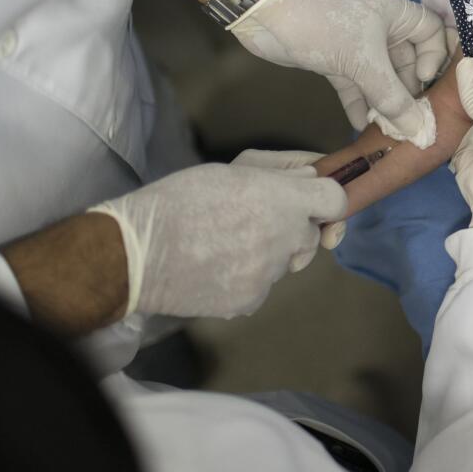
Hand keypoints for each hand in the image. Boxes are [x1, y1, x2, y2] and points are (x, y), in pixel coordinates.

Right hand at [91, 157, 345, 318]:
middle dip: (291, 227)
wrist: (137, 254)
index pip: (335, 201)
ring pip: (284, 262)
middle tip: (252, 219)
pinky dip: (246, 277)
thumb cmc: (180, 200)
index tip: (313, 201)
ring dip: (268, 253)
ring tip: (226, 242)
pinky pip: (261, 286)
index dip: (326, 199)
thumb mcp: (231, 170)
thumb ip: (280, 173)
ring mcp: (269, 275)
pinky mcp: (250, 301)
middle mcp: (284, 239)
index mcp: (282, 200)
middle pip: (309, 235)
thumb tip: (312, 175)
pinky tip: (216, 265)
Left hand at [229, 0, 447, 139]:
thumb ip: (392, 97)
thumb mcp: (363, 61)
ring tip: (388, 129)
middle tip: (410, 120)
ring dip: (384, 102)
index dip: (434, 57)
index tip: (423, 81)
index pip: (432, 33)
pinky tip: (360, 125)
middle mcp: (382, 29)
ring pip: (380, 77)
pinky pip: (355, 84)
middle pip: (407, 62)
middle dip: (408, 91)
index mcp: (396, 15)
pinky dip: (358, 102)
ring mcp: (357, 45)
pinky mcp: (335, 60)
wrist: (267, 13)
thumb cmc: (325, 24)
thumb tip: (418, 129)